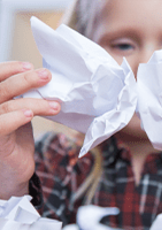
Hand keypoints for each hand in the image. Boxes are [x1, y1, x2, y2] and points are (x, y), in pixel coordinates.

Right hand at [0, 62, 60, 198]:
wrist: (13, 170)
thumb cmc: (16, 139)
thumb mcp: (20, 113)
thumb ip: (23, 97)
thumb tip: (42, 78)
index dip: (9, 68)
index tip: (30, 65)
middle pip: (1, 88)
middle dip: (25, 79)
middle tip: (46, 76)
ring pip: (7, 105)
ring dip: (34, 102)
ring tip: (55, 105)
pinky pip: (1, 125)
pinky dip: (15, 117)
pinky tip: (29, 114)